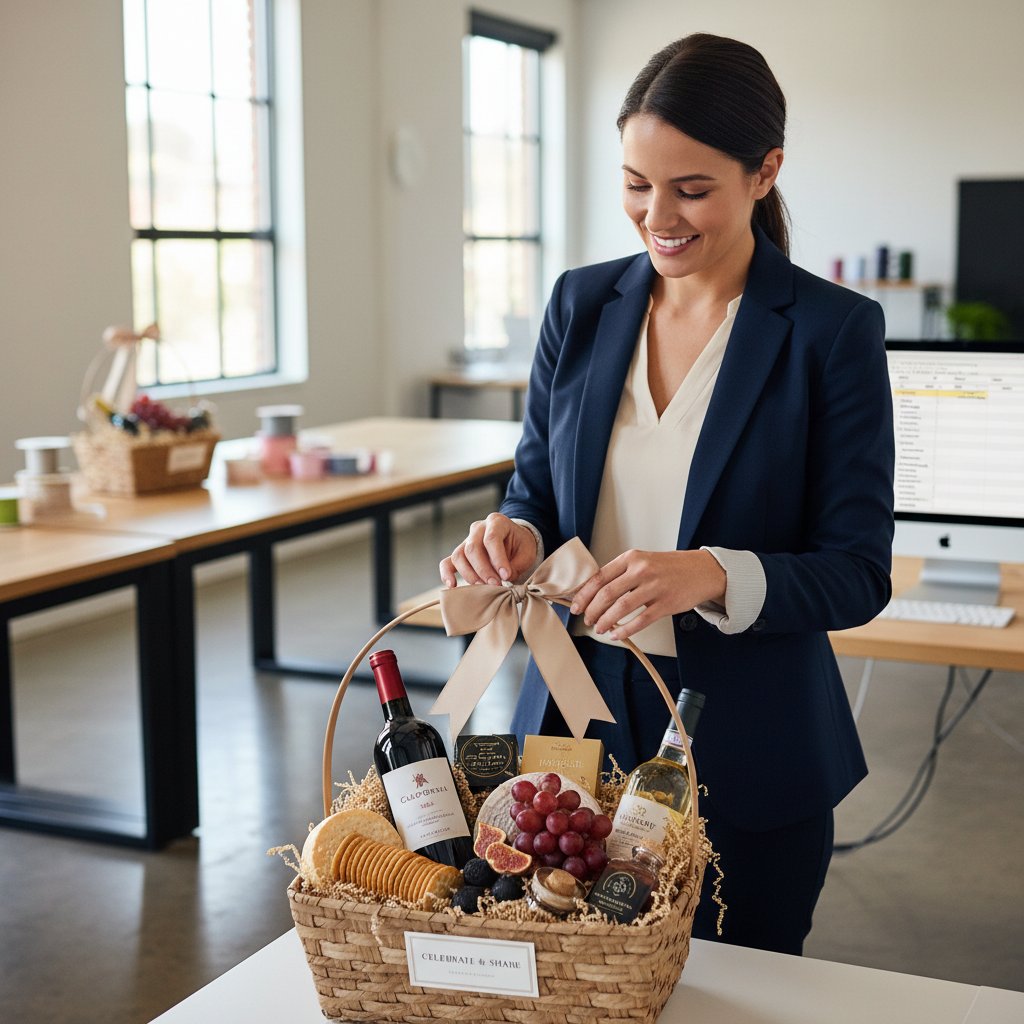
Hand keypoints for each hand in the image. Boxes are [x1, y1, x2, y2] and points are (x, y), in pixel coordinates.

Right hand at [440, 513, 537, 587]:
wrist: (515, 542)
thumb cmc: (521, 546)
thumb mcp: (526, 552)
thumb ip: (515, 565)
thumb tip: (503, 580)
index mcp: (497, 522)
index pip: (491, 538)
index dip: (497, 559)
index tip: (506, 576)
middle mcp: (478, 528)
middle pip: (473, 548)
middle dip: (484, 570)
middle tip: (495, 584)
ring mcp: (466, 540)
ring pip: (459, 556)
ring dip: (470, 575)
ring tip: (483, 587)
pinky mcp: (460, 554)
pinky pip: (447, 562)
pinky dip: (447, 574)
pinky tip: (452, 585)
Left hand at [569, 549, 726, 641]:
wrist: (701, 570)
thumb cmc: (670, 567)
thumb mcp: (643, 561)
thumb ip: (621, 574)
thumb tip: (594, 593)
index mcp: (632, 558)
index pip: (599, 577)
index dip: (584, 594)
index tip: (576, 606)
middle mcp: (642, 570)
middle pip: (607, 594)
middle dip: (592, 610)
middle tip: (587, 620)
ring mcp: (655, 587)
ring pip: (621, 608)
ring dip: (606, 621)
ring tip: (600, 628)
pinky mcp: (666, 603)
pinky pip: (640, 620)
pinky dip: (625, 630)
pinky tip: (617, 635)